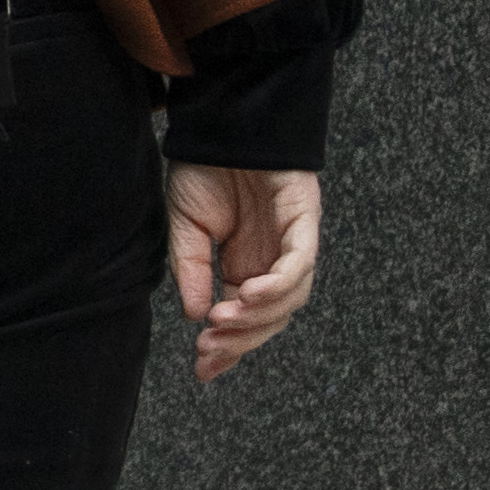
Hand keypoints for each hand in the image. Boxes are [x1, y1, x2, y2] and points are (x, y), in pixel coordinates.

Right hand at [165, 164, 321, 387]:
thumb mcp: (185, 229)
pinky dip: (278, 283)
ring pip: (291, 297)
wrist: (220, 120)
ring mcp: (293, 240)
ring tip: (223, 320)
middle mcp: (274, 259)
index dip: (229, 348)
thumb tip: (193, 314)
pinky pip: (300, 260)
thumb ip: (191, 272)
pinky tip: (249, 292)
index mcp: (248, 266)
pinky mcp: (304, 217)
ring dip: (258, 316)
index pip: (248, 319)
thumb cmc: (205, 168)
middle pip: (272, 318)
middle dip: (241, 340)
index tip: (202, 370)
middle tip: (208, 349)